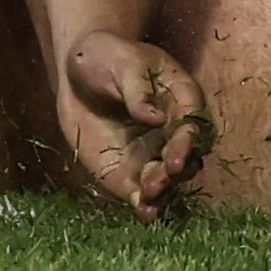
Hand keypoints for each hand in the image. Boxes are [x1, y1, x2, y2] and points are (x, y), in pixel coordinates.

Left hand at [58, 29, 214, 217]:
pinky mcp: (130, 172)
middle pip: (186, 156)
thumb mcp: (121, 64)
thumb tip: (155, 118)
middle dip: (178, 169)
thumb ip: (137, 91)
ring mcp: (153, 154)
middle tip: (164, 176)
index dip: (188, 142)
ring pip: (168, 178)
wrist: (78, 73)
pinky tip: (145, 213)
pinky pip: (143, 192)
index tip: (175, 155)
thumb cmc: (106, 56)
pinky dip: (147, 205)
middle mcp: (172, 131)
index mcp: (181, 99)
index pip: (193, 124)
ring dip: (164, 189)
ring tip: (149, 195)